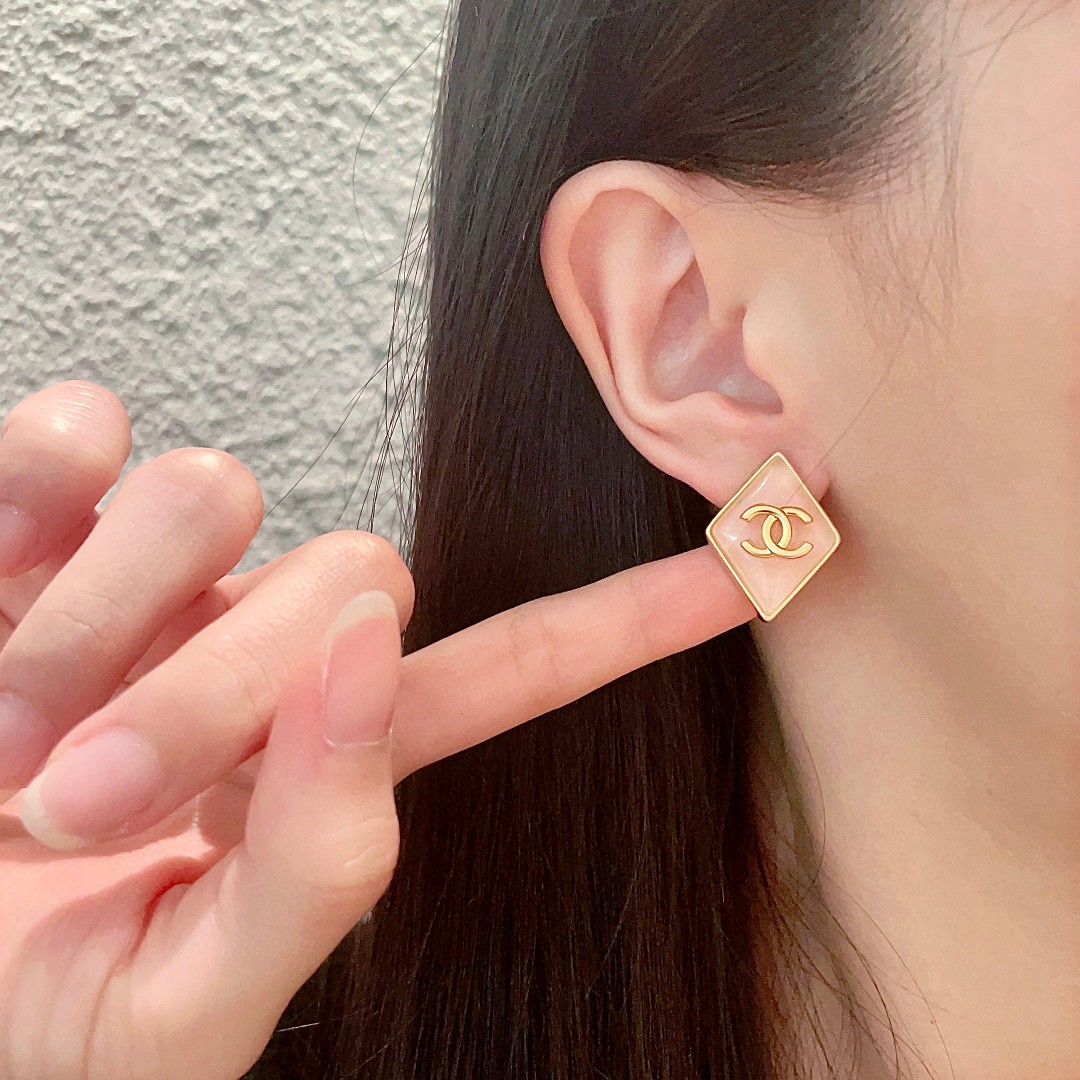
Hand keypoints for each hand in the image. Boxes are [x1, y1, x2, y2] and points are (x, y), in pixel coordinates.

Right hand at [0, 381, 755, 1079]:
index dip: (633, 620)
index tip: (759, 552)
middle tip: (86, 798)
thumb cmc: (51, 1019)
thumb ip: (319, 861)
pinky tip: (25, 539)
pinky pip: (69, 442)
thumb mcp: (195, 1000)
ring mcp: (155, 577)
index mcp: (332, 757)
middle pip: (347, 571)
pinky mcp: (34, 527)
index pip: (516, 667)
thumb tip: (371, 654)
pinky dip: (44, 479)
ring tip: (20, 736)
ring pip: (209, 495)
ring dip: (95, 632)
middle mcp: (263, 642)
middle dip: (212, 688)